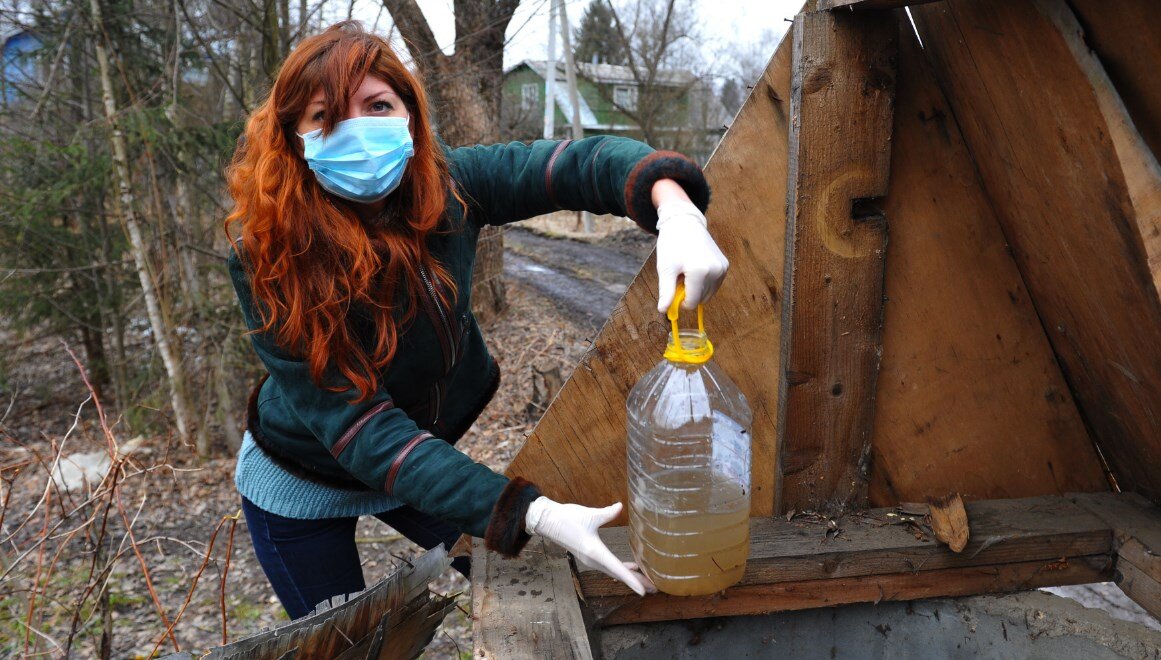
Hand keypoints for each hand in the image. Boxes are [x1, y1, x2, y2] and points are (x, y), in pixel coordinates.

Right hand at [525, 496, 655, 595]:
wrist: (548, 521)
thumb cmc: (567, 518)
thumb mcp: (589, 514)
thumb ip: (607, 513)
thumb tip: (620, 507)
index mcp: (594, 551)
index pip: (617, 569)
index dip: (632, 580)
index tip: (644, 590)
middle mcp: (593, 559)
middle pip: (618, 574)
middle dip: (636, 582)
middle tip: (654, 588)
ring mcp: (591, 559)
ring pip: (614, 572)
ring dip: (630, 577)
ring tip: (647, 581)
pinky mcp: (589, 555)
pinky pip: (609, 567)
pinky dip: (621, 569)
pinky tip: (632, 566)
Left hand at [655, 200, 728, 312]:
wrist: (685, 223)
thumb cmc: (672, 245)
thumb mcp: (665, 269)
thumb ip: (666, 292)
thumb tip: (663, 311)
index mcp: (700, 272)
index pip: (692, 302)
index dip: (680, 300)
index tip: (673, 286)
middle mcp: (715, 271)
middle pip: (701, 299)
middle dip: (689, 293)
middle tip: (680, 275)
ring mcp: (722, 268)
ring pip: (709, 294)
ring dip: (697, 288)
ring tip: (687, 270)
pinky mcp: (725, 265)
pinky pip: (714, 285)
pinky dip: (704, 282)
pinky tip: (696, 267)